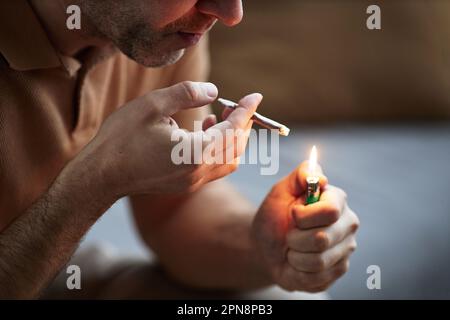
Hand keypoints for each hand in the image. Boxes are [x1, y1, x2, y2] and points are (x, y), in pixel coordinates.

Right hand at [79, 81, 262, 196]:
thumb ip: (187, 94)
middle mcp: (199, 172)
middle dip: (242, 126)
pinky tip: (203, 131)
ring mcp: (193, 182)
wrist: (101, 175)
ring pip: (228, 161)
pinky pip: (213, 167)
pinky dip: (218, 149)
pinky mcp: (185, 185)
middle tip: (236, 105)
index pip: (233, 131)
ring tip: (218, 116)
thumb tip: (213, 91)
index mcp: (195, 153)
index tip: (254, 96)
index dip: (246, 112)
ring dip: (231, 139)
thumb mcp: (153, 105)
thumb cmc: (122, 139)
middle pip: (236, 149)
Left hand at [252, 162, 358, 291]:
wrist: (266, 246)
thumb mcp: (281, 191)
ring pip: (318, 261)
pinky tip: (296, 263)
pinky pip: (315, 278)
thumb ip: (300, 175)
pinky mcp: (338, 271)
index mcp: (336, 200)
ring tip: (292, 249)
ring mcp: (346, 249)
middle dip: (295, 238)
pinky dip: (297, 271)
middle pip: (322, 239)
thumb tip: (321, 178)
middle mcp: (348, 224)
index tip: (293, 214)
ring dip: (294, 256)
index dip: (304, 216)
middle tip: (289, 234)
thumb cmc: (275, 216)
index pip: (330, 211)